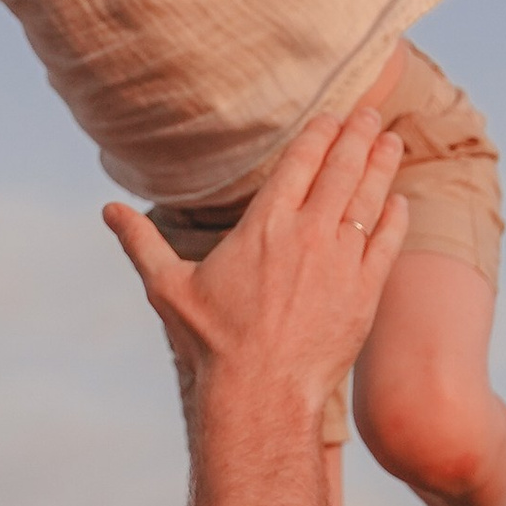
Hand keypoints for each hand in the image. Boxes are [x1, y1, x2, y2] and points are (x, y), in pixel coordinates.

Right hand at [105, 114, 406, 426]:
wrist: (260, 393)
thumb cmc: (212, 343)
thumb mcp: (168, 287)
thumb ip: (142, 242)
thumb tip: (108, 210)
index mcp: (265, 224)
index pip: (300, 162)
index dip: (320, 134)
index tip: (333, 117)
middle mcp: (308, 234)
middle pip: (341, 169)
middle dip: (358, 135)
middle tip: (372, 112)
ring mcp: (341, 262)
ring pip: (369, 199)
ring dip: (381, 166)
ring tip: (391, 142)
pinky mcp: (364, 293)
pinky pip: (386, 244)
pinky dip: (394, 218)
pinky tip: (398, 201)